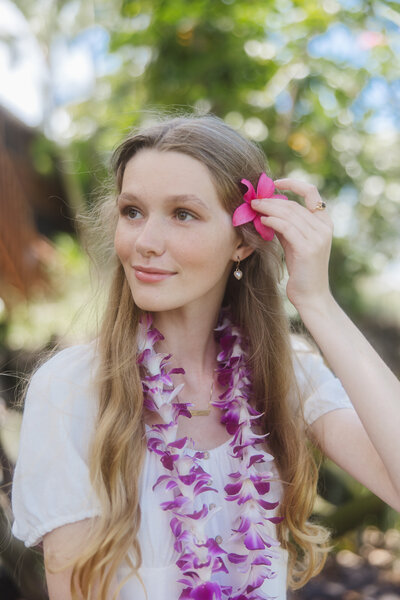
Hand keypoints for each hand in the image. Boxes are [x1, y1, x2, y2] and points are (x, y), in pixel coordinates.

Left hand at [251, 178, 333, 312]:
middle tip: (253, 200)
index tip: (275, 182)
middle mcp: (324, 227)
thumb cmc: (301, 270)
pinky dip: (272, 221)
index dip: (293, 183)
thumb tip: (267, 208)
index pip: (311, 192)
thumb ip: (286, 225)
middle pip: (294, 204)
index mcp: (324, 222)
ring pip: (289, 213)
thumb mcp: (294, 242)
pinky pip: (286, 227)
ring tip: (253, 207)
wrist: (311, 296)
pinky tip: (262, 221)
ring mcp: (318, 237)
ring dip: (268, 208)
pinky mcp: (308, 248)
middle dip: (271, 200)